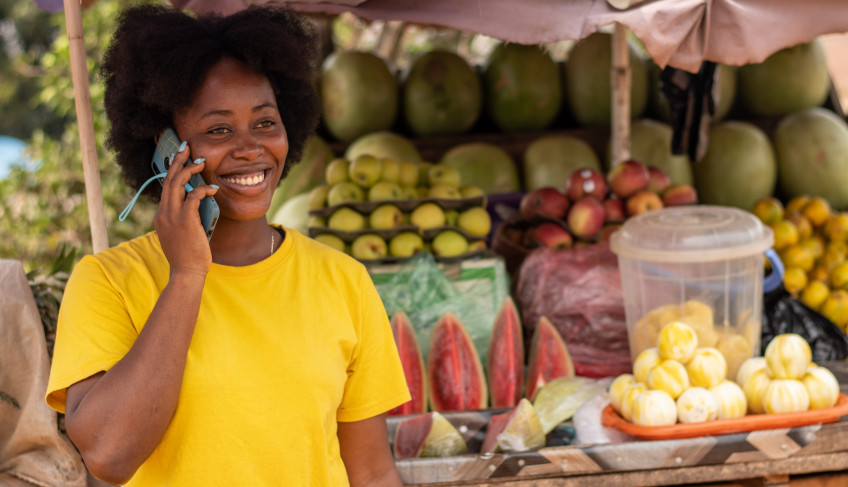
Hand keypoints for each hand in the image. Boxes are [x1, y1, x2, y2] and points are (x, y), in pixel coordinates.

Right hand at [153, 143, 217, 277]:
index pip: (165, 188)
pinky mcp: (184, 220)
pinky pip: (193, 197)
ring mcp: (172, 216)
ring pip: (176, 184)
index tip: (179, 158)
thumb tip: (198, 205)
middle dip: (177, 161)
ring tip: (200, 161)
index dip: (172, 171)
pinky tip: (213, 188)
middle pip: (168, 180)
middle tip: (186, 147)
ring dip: (189, 170)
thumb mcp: (182, 234)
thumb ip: (185, 219)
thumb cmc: (188, 256)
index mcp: (161, 216)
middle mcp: (163, 213)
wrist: (186, 272)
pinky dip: (203, 189)